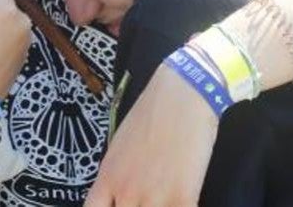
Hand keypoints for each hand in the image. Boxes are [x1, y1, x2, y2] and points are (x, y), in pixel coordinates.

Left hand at [86, 64, 216, 206]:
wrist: (183, 96)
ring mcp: (154, 198)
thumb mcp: (119, 145)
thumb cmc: (152, 113)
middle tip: (146, 199)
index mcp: (108, 178)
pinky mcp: (183, 198)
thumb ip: (115, 176)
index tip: (118, 205)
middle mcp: (126, 192)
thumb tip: (117, 194)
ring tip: (165, 198)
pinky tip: (184, 199)